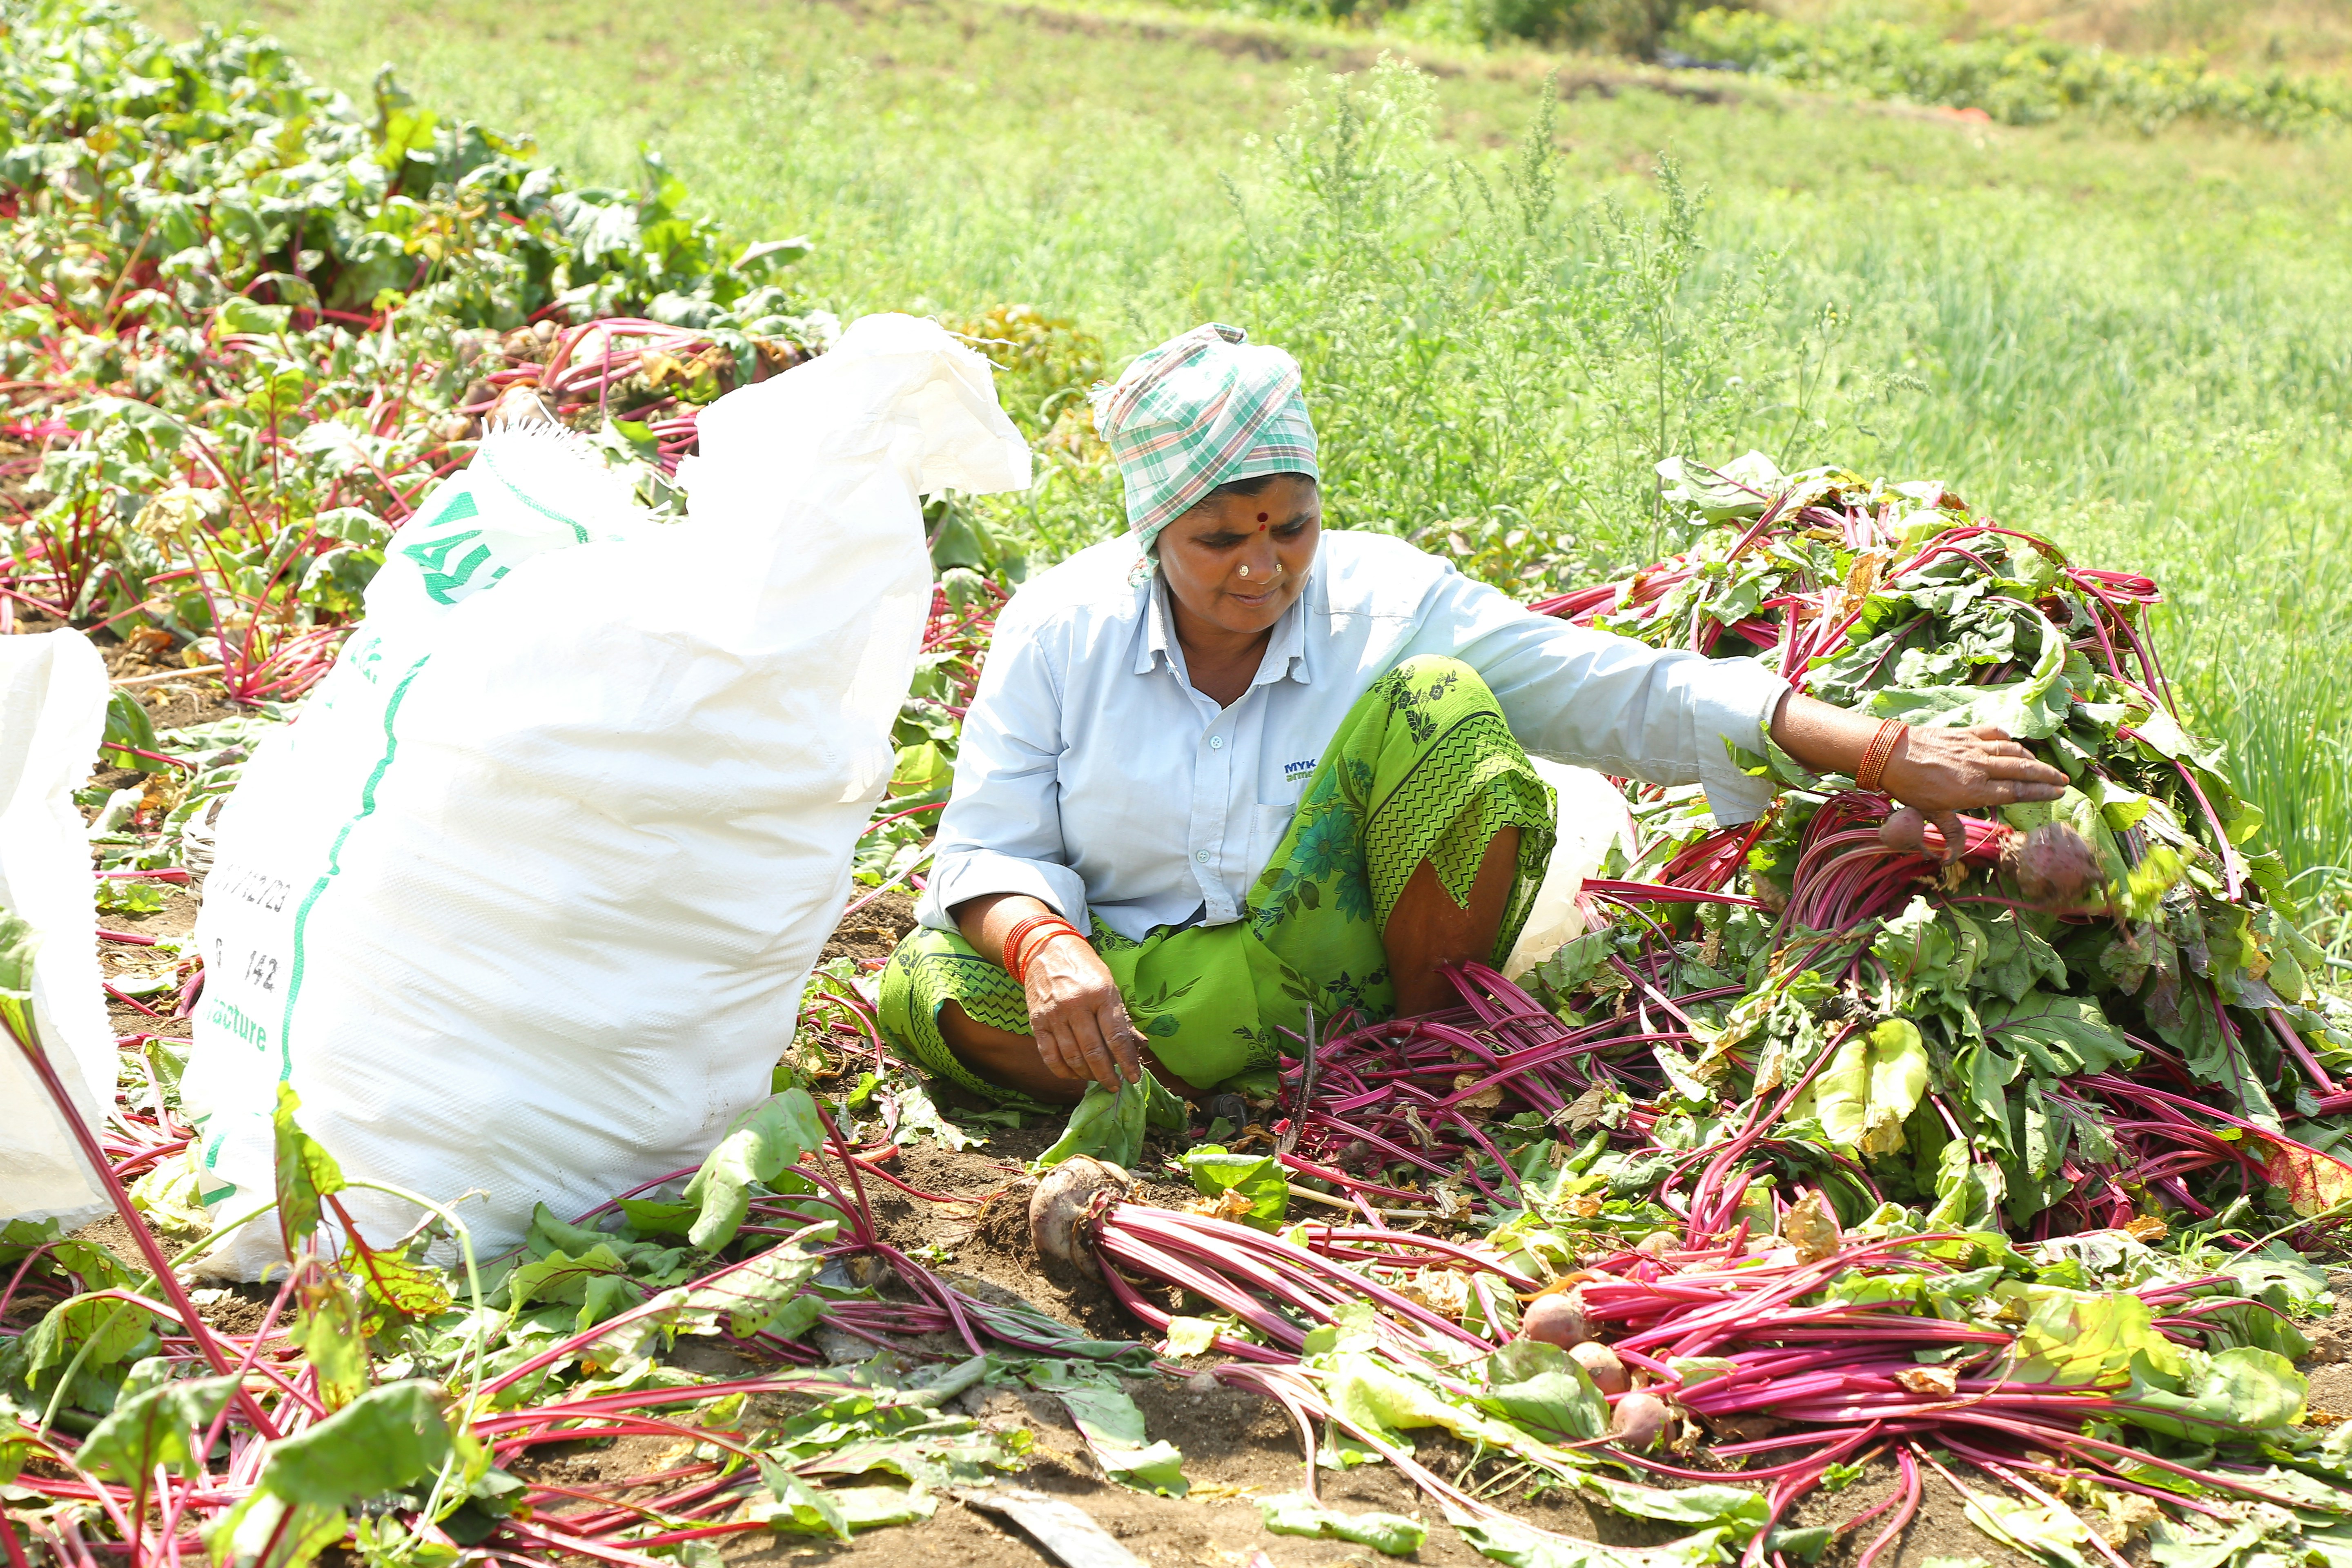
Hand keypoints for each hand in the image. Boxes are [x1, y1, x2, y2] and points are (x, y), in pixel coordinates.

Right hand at [1023, 934, 1144, 1093]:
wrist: (1047, 949)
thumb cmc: (1084, 969)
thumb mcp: (1109, 985)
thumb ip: (1121, 1018)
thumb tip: (1140, 1046)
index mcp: (1101, 995)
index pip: (1116, 1037)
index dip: (1127, 1062)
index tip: (1133, 1078)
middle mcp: (1076, 1006)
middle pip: (1094, 1052)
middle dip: (1107, 1075)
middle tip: (1114, 1085)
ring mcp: (1054, 1015)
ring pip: (1072, 1058)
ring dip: (1087, 1075)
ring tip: (1096, 1079)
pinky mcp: (1037, 1022)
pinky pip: (1050, 1056)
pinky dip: (1063, 1072)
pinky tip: (1074, 1075)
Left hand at [1879, 723, 2067, 862]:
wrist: (1890, 754)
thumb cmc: (1910, 787)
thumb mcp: (1931, 814)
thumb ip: (1949, 834)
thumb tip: (1951, 860)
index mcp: (1975, 790)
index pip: (2017, 792)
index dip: (2040, 792)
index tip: (2058, 792)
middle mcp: (1980, 768)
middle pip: (2022, 771)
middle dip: (2046, 776)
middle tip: (2062, 780)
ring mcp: (1974, 748)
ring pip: (2012, 751)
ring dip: (2031, 758)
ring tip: (2043, 766)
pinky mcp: (1965, 733)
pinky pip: (1993, 733)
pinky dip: (2007, 738)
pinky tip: (2013, 744)